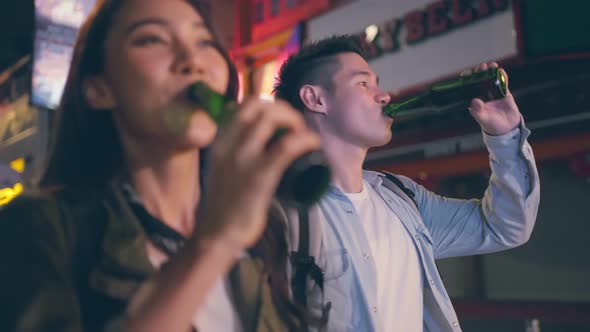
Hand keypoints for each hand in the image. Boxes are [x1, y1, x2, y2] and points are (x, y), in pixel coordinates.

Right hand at [195, 98, 319, 249]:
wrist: (217, 234)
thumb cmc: (224, 204)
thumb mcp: (222, 167)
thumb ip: (234, 151)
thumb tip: (259, 140)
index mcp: (221, 140)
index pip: (245, 105)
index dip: (270, 106)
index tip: (283, 121)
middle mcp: (229, 143)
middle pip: (260, 106)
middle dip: (285, 111)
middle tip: (296, 129)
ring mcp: (243, 158)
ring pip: (271, 118)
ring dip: (294, 122)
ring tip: (303, 137)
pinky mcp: (260, 175)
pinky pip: (286, 147)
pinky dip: (304, 140)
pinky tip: (313, 144)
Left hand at [466, 62, 520, 135]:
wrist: (507, 128)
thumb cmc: (491, 125)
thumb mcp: (483, 118)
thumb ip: (478, 111)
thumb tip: (475, 101)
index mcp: (474, 101)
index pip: (468, 88)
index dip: (466, 79)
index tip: (466, 73)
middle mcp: (483, 95)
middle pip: (479, 81)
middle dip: (479, 72)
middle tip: (481, 67)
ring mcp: (493, 93)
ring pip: (491, 79)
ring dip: (491, 71)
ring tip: (491, 65)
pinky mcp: (504, 93)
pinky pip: (503, 83)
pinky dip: (502, 77)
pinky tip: (501, 71)